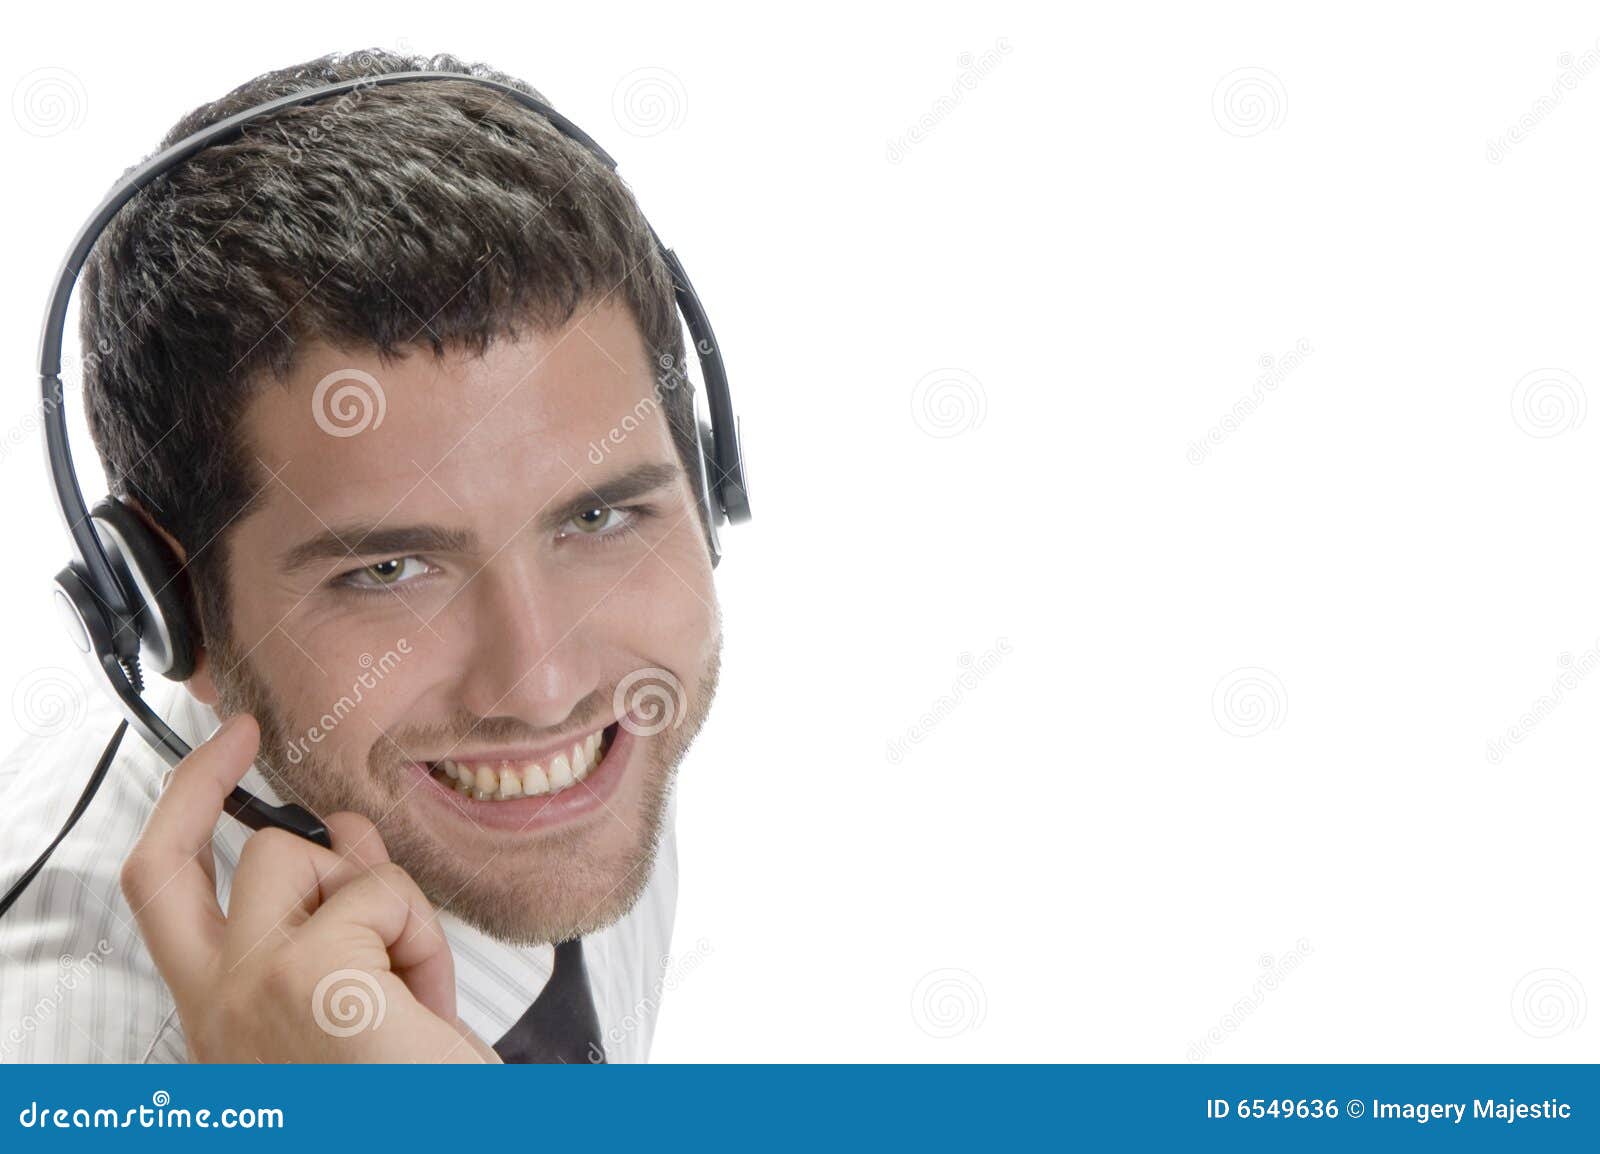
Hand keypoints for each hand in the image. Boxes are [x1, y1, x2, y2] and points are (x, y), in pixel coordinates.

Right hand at [120, 713, 499, 1062]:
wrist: (427, 1145)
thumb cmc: (398, 1096)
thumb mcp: (357, 997)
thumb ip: (340, 912)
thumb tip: (345, 831)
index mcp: (220, 1011)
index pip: (160, 888)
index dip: (182, 804)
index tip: (223, 748)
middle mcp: (218, 1001)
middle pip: (208, 856)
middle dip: (243, 802)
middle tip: (276, 765)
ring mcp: (257, 988)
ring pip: (310, 857)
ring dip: (379, 892)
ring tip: (411, 977)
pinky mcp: (315, 979)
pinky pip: (380, 892)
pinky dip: (419, 930)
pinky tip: (427, 1001)